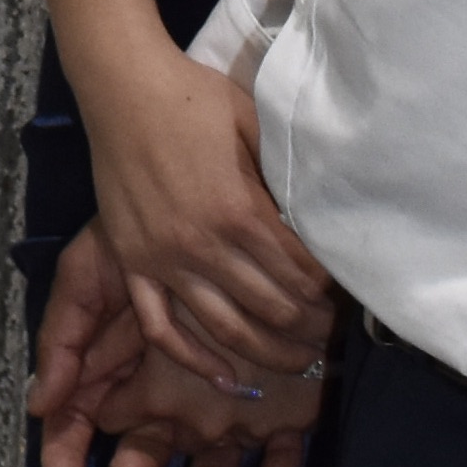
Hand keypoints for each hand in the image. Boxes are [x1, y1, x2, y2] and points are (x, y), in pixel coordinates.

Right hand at [32, 233, 328, 466]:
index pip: (86, 417)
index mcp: (121, 370)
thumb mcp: (88, 275)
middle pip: (149, 445)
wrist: (220, 208)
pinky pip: (283, 446)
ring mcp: (224, 400)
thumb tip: (39, 404)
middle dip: (140, 462)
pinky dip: (277, 466)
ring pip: (214, 457)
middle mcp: (170, 394)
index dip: (69, 447)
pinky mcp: (282, 402)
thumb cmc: (144, 241)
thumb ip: (62, 336)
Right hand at [65, 42, 332, 381]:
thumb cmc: (195, 99)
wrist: (124, 88)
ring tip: (299, 361)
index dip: (328, 290)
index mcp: (240, 210)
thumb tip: (322, 213)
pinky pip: (161, 328)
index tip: (343, 295)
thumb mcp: (256, 126)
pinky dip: (194, 360)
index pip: (300, 272)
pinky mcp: (133, 263)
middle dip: (310, 327)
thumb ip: (285, 176)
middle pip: (272, 307)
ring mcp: (164, 260)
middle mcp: (203, 245)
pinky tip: (225, 378)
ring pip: (226, 328)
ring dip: (269, 352)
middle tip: (330, 334)